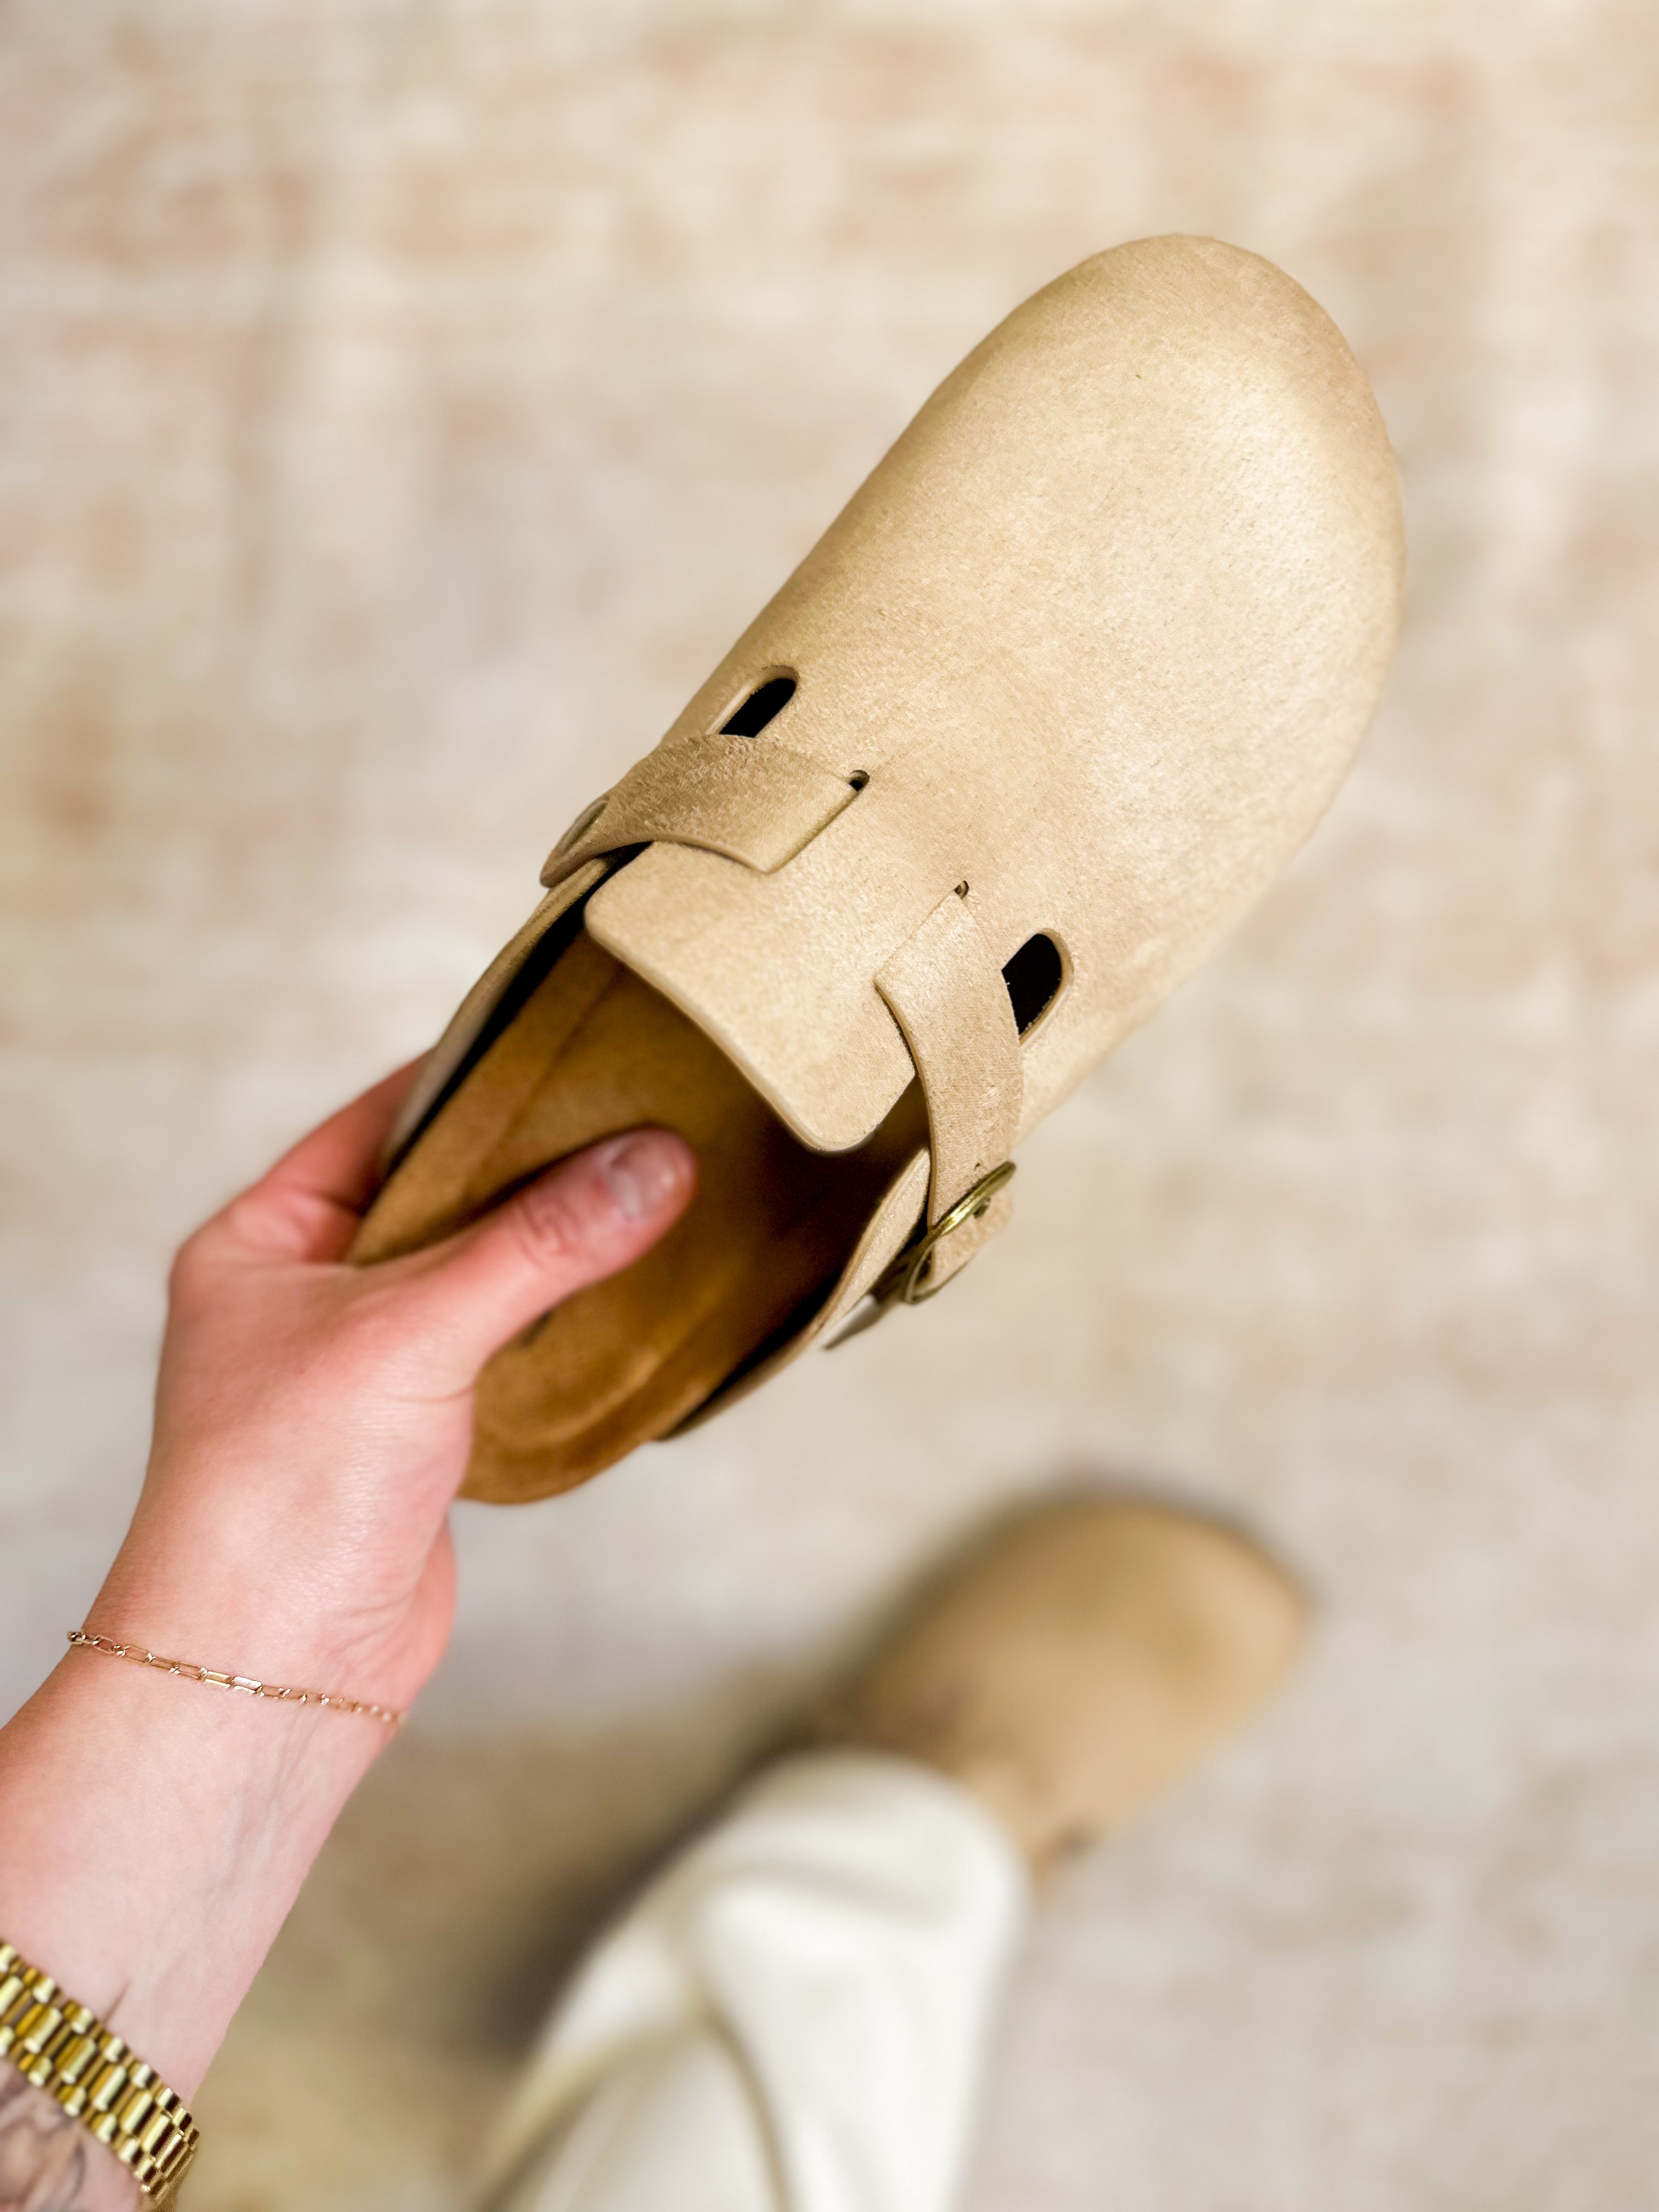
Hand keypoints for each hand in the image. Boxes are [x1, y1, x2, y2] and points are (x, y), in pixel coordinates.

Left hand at [98, 1062, 695, 1713]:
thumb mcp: (411, 1333)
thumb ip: (537, 1244)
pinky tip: (636, 1291)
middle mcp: (313, 1292)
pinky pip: (509, 1346)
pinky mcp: (425, 1430)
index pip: (385, 1119)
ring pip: (486, 1272)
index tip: (582, 1043)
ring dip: (564, 1246)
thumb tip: (654, 1162)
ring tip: (662, 1190)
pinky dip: (568, 1320)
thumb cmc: (282, 1493)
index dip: (482, 1080)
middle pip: (448, 1193)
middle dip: (542, 1165)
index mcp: (264, 1239)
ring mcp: (370, 1364)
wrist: (274, 1668)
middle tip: (648, 1114)